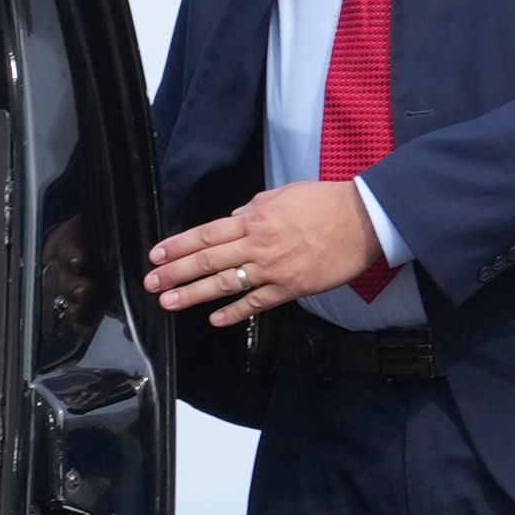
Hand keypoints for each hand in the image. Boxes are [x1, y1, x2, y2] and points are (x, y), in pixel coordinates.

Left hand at [145, 183, 383, 326]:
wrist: (362, 220)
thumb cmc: (325, 202)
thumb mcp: (283, 194)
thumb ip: (254, 208)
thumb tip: (232, 220)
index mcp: (254, 219)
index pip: (207, 233)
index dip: (179, 245)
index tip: (157, 255)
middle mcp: (258, 244)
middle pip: (208, 260)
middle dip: (176, 272)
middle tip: (152, 283)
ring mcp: (273, 269)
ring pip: (226, 283)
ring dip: (194, 294)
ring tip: (169, 302)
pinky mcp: (291, 287)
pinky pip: (257, 302)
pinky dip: (234, 312)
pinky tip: (214, 320)